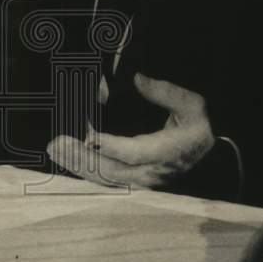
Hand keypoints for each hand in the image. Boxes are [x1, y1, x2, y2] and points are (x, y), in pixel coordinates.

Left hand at [46, 74, 214, 187]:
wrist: (207, 153)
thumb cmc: (197, 124)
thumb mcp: (191, 104)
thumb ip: (164, 92)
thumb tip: (136, 78)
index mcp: (168, 152)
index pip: (134, 153)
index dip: (111, 146)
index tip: (89, 136)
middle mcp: (153, 172)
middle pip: (113, 171)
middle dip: (83, 157)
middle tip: (58, 142)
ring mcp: (142, 182)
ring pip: (105, 179)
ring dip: (78, 164)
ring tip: (55, 149)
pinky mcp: (134, 183)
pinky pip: (106, 180)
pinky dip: (85, 169)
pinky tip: (67, 158)